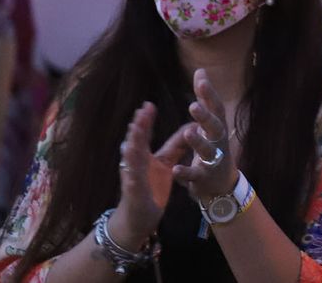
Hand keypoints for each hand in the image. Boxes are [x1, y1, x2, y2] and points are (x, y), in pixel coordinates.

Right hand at [108, 102, 188, 249]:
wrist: (140, 217)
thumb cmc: (151, 187)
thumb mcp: (166, 163)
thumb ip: (176, 146)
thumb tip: (191, 126)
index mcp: (142, 156)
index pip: (143, 135)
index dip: (145, 121)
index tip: (148, 105)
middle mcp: (134, 164)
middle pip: (135, 142)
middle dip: (138, 127)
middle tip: (141, 111)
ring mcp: (132, 178)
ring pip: (130, 160)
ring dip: (132, 145)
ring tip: (134, 132)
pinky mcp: (134, 193)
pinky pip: (133, 184)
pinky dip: (133, 175)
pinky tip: (133, 169)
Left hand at [172, 70, 237, 201]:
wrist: (221, 184)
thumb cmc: (213, 147)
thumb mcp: (211, 123)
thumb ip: (205, 99)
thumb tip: (200, 70)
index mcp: (218, 127)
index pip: (216, 107)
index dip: (209, 94)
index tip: (201, 80)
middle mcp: (219, 142)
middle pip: (215, 127)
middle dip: (205, 117)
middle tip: (193, 106)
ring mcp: (213, 160)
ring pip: (206, 150)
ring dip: (198, 142)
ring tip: (188, 132)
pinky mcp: (203, 178)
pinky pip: (194, 175)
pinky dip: (186, 173)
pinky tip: (175, 169)